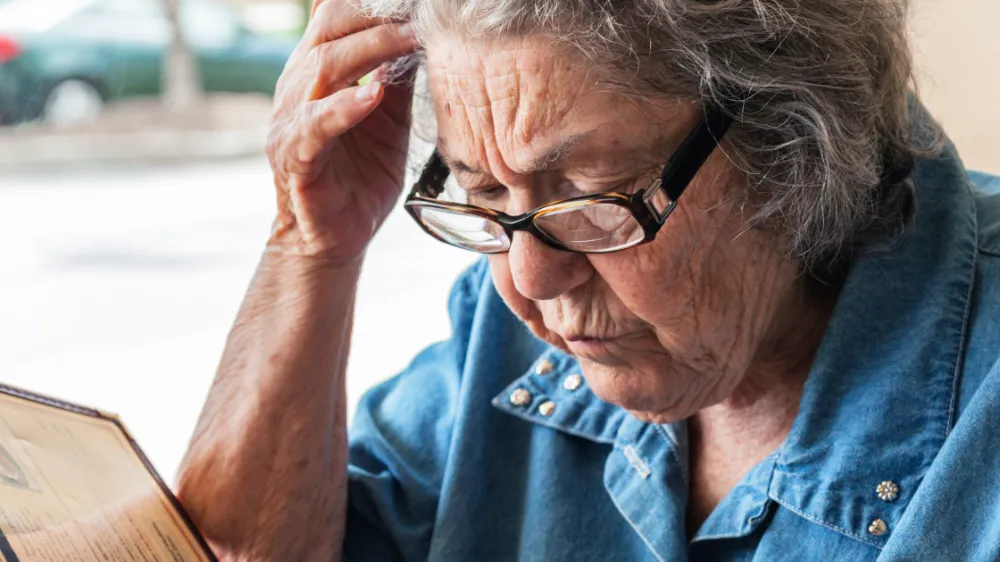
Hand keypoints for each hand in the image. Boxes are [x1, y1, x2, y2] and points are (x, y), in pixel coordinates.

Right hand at [266, 0, 416, 263]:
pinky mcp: (295, 156)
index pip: (339, 17)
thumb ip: (397, 80)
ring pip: (323, 68)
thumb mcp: (388, 120)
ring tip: (410, 40)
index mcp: (319, 72)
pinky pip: (316, 125)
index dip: (374, 5)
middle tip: (418, 13)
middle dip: (375, 15)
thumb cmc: (360, 177)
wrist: (334, 238)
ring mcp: (292, 120)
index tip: (417, 3)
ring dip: (371, 49)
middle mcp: (299, 87)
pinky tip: (371, 97)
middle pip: (330, 29)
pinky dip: (344, 108)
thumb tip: (422, 38)